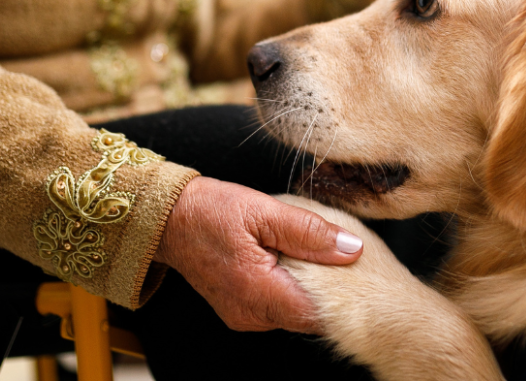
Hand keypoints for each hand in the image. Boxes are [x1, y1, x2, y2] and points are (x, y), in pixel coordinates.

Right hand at [154, 177, 363, 333]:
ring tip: (314, 253)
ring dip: (309, 287)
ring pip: (294, 311)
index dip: (344, 295)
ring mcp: (245, 316)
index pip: (318, 314)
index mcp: (257, 292)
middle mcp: (251, 314)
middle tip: (340, 255)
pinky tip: (292, 260)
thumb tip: (351, 248)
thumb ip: (310, 231)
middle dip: (329, 290)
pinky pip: (278, 306)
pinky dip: (291, 286)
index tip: (358, 271)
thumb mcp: (264, 211)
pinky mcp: (241, 310)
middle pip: (308, 315)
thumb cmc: (211, 210)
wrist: (168, 219)